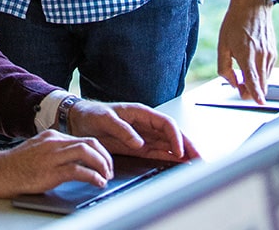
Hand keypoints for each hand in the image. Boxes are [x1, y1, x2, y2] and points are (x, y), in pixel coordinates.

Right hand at [0, 130, 113, 198]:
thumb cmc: (16, 165)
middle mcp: (54, 141)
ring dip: (102, 165)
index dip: (99, 151)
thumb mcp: (39, 151)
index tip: (105, 163)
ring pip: (87, 152)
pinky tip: (97, 183)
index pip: (84, 138)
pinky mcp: (50, 171)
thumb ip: (56, 152)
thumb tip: (76, 163)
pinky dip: (92, 176)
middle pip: (90, 142)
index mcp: (53, 135)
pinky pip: (78, 170)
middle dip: (105, 157)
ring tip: (106, 177)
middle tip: (109, 170)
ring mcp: (52, 155)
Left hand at [68, 101, 199, 163]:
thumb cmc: (92, 114)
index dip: (176, 137)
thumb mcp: (105, 119)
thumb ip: (123, 129)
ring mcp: (143, 135)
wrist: (78, 120)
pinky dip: (169, 158)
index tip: (179, 151)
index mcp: (141, 112)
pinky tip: (178, 165)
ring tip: (194, 165)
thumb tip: (139, 142)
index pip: (166, 124)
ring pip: (168, 144)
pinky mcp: (138, 146)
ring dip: (182, 154)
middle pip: (172, 134)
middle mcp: (145, 124)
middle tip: (199, 159)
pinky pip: (158, 152)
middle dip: (187, 146)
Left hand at [217, 0, 276, 103]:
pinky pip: (268, 70)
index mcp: (246, 54)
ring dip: (255, 83)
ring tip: (242, 74)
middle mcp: (261, 56)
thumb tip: (232, 82)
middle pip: (261, 84)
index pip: (253, 80)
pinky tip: (251, 65)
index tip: (260, 103)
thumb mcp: (222, 44)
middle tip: (239, 87)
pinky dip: (260, 74)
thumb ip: (224, 66)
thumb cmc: (235, 22)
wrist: (253, 4)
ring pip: (265, 79)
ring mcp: (270, 55)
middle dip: (251, 92)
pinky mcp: (273, 53)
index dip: (256, 94)